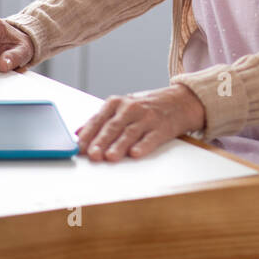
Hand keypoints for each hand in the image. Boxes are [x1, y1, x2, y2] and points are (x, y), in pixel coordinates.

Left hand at [75, 84, 206, 161]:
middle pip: (113, 127)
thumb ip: (100, 120)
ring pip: (130, 132)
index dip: (88, 135)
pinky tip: (136, 153)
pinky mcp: (162, 127)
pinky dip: (143, 146)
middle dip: (101, 141)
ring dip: (119, 146)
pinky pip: (151, 137)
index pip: (99, 120)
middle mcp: (131, 108)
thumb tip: (77, 132)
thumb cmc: (147, 107)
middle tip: (92, 155)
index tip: (79, 149)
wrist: (181, 101)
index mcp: (117, 103)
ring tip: (110, 157)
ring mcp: (147, 117)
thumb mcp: (122, 108)